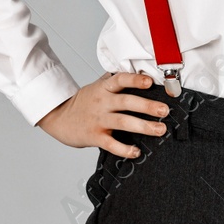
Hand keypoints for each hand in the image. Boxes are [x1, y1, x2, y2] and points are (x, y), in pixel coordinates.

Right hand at [36, 71, 168, 157]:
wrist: (58, 118)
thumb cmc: (83, 102)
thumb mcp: (97, 86)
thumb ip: (115, 80)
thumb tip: (139, 71)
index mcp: (104, 88)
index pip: (120, 80)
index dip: (135, 80)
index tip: (149, 82)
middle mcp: (102, 102)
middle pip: (127, 102)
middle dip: (147, 106)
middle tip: (164, 110)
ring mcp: (98, 120)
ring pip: (123, 122)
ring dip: (143, 126)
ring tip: (160, 129)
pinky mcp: (94, 136)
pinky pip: (111, 144)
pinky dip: (124, 149)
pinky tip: (136, 151)